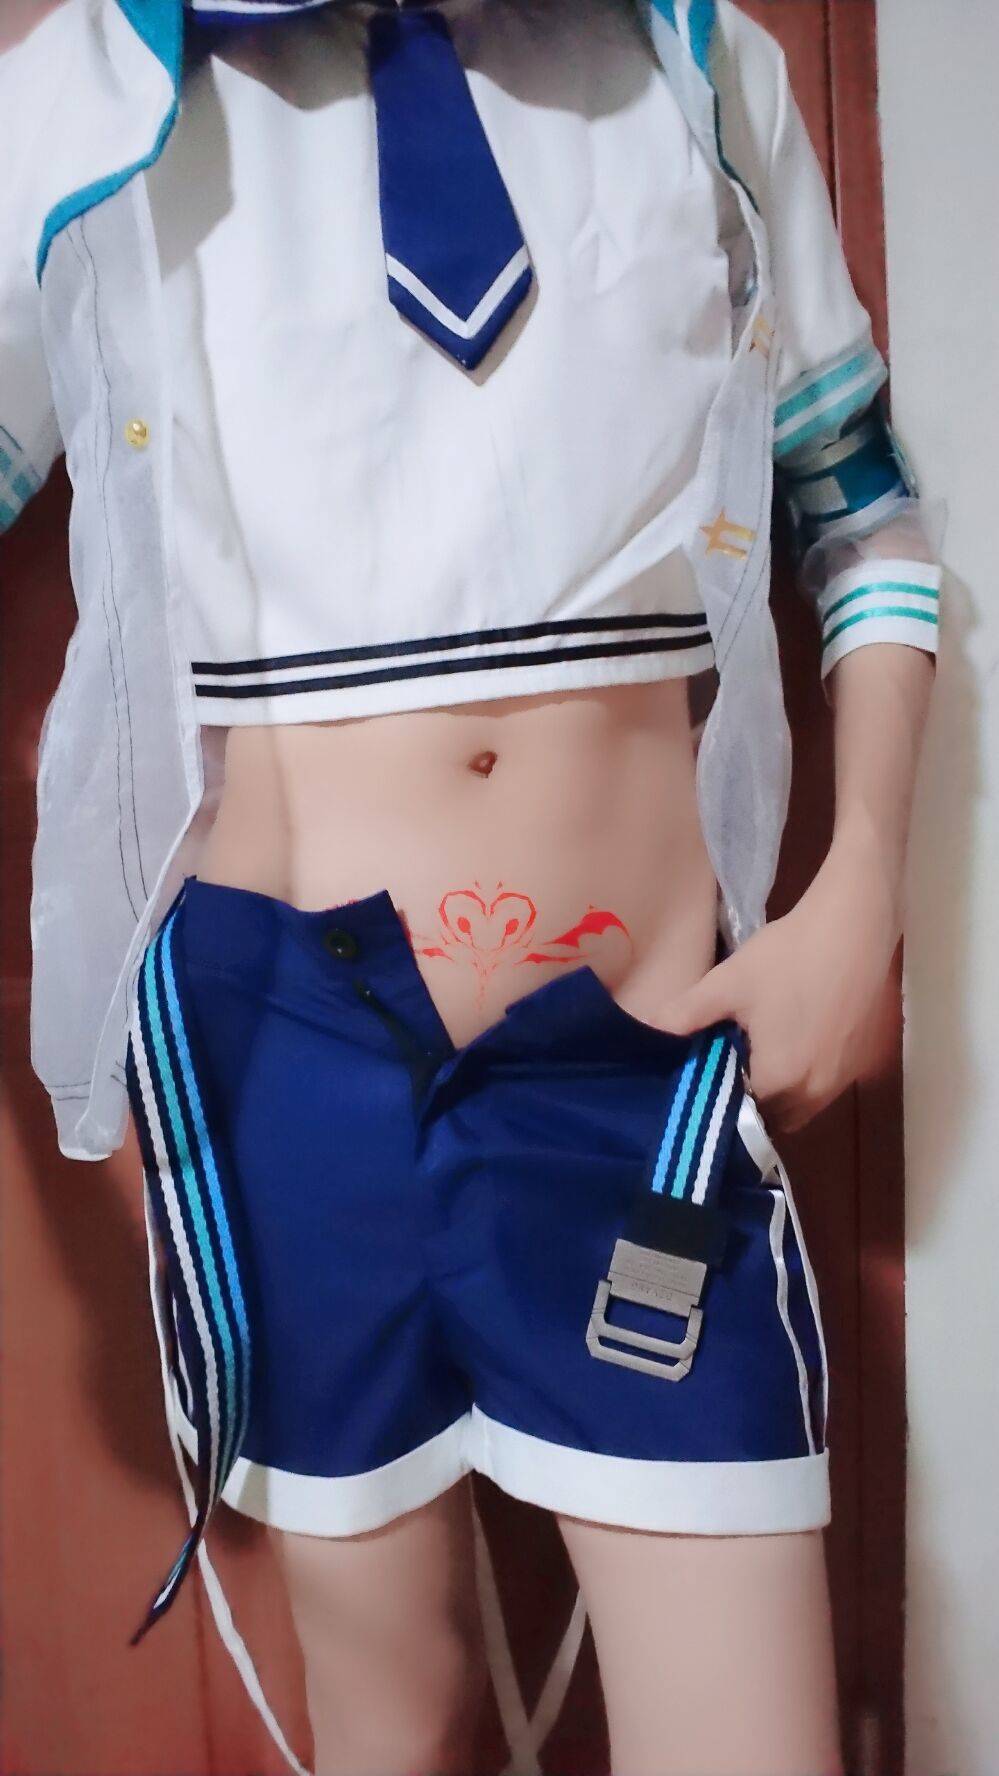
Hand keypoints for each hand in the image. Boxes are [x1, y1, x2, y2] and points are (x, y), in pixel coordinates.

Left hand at [653, 848, 901, 1133]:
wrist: (855, 927)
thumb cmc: (789, 956)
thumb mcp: (728, 982)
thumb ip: (685, 1014)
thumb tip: (644, 1030)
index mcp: (780, 1081)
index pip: (741, 1115)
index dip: (721, 1098)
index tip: (704, 1075)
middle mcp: (815, 1092)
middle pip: (773, 1116)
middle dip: (750, 1099)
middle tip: (728, 1063)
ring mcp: (842, 1078)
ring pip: (800, 1105)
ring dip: (778, 1091)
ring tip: (757, 1052)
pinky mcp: (861, 1061)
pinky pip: (823, 1087)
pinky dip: (804, 1076)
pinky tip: (791, 1039)